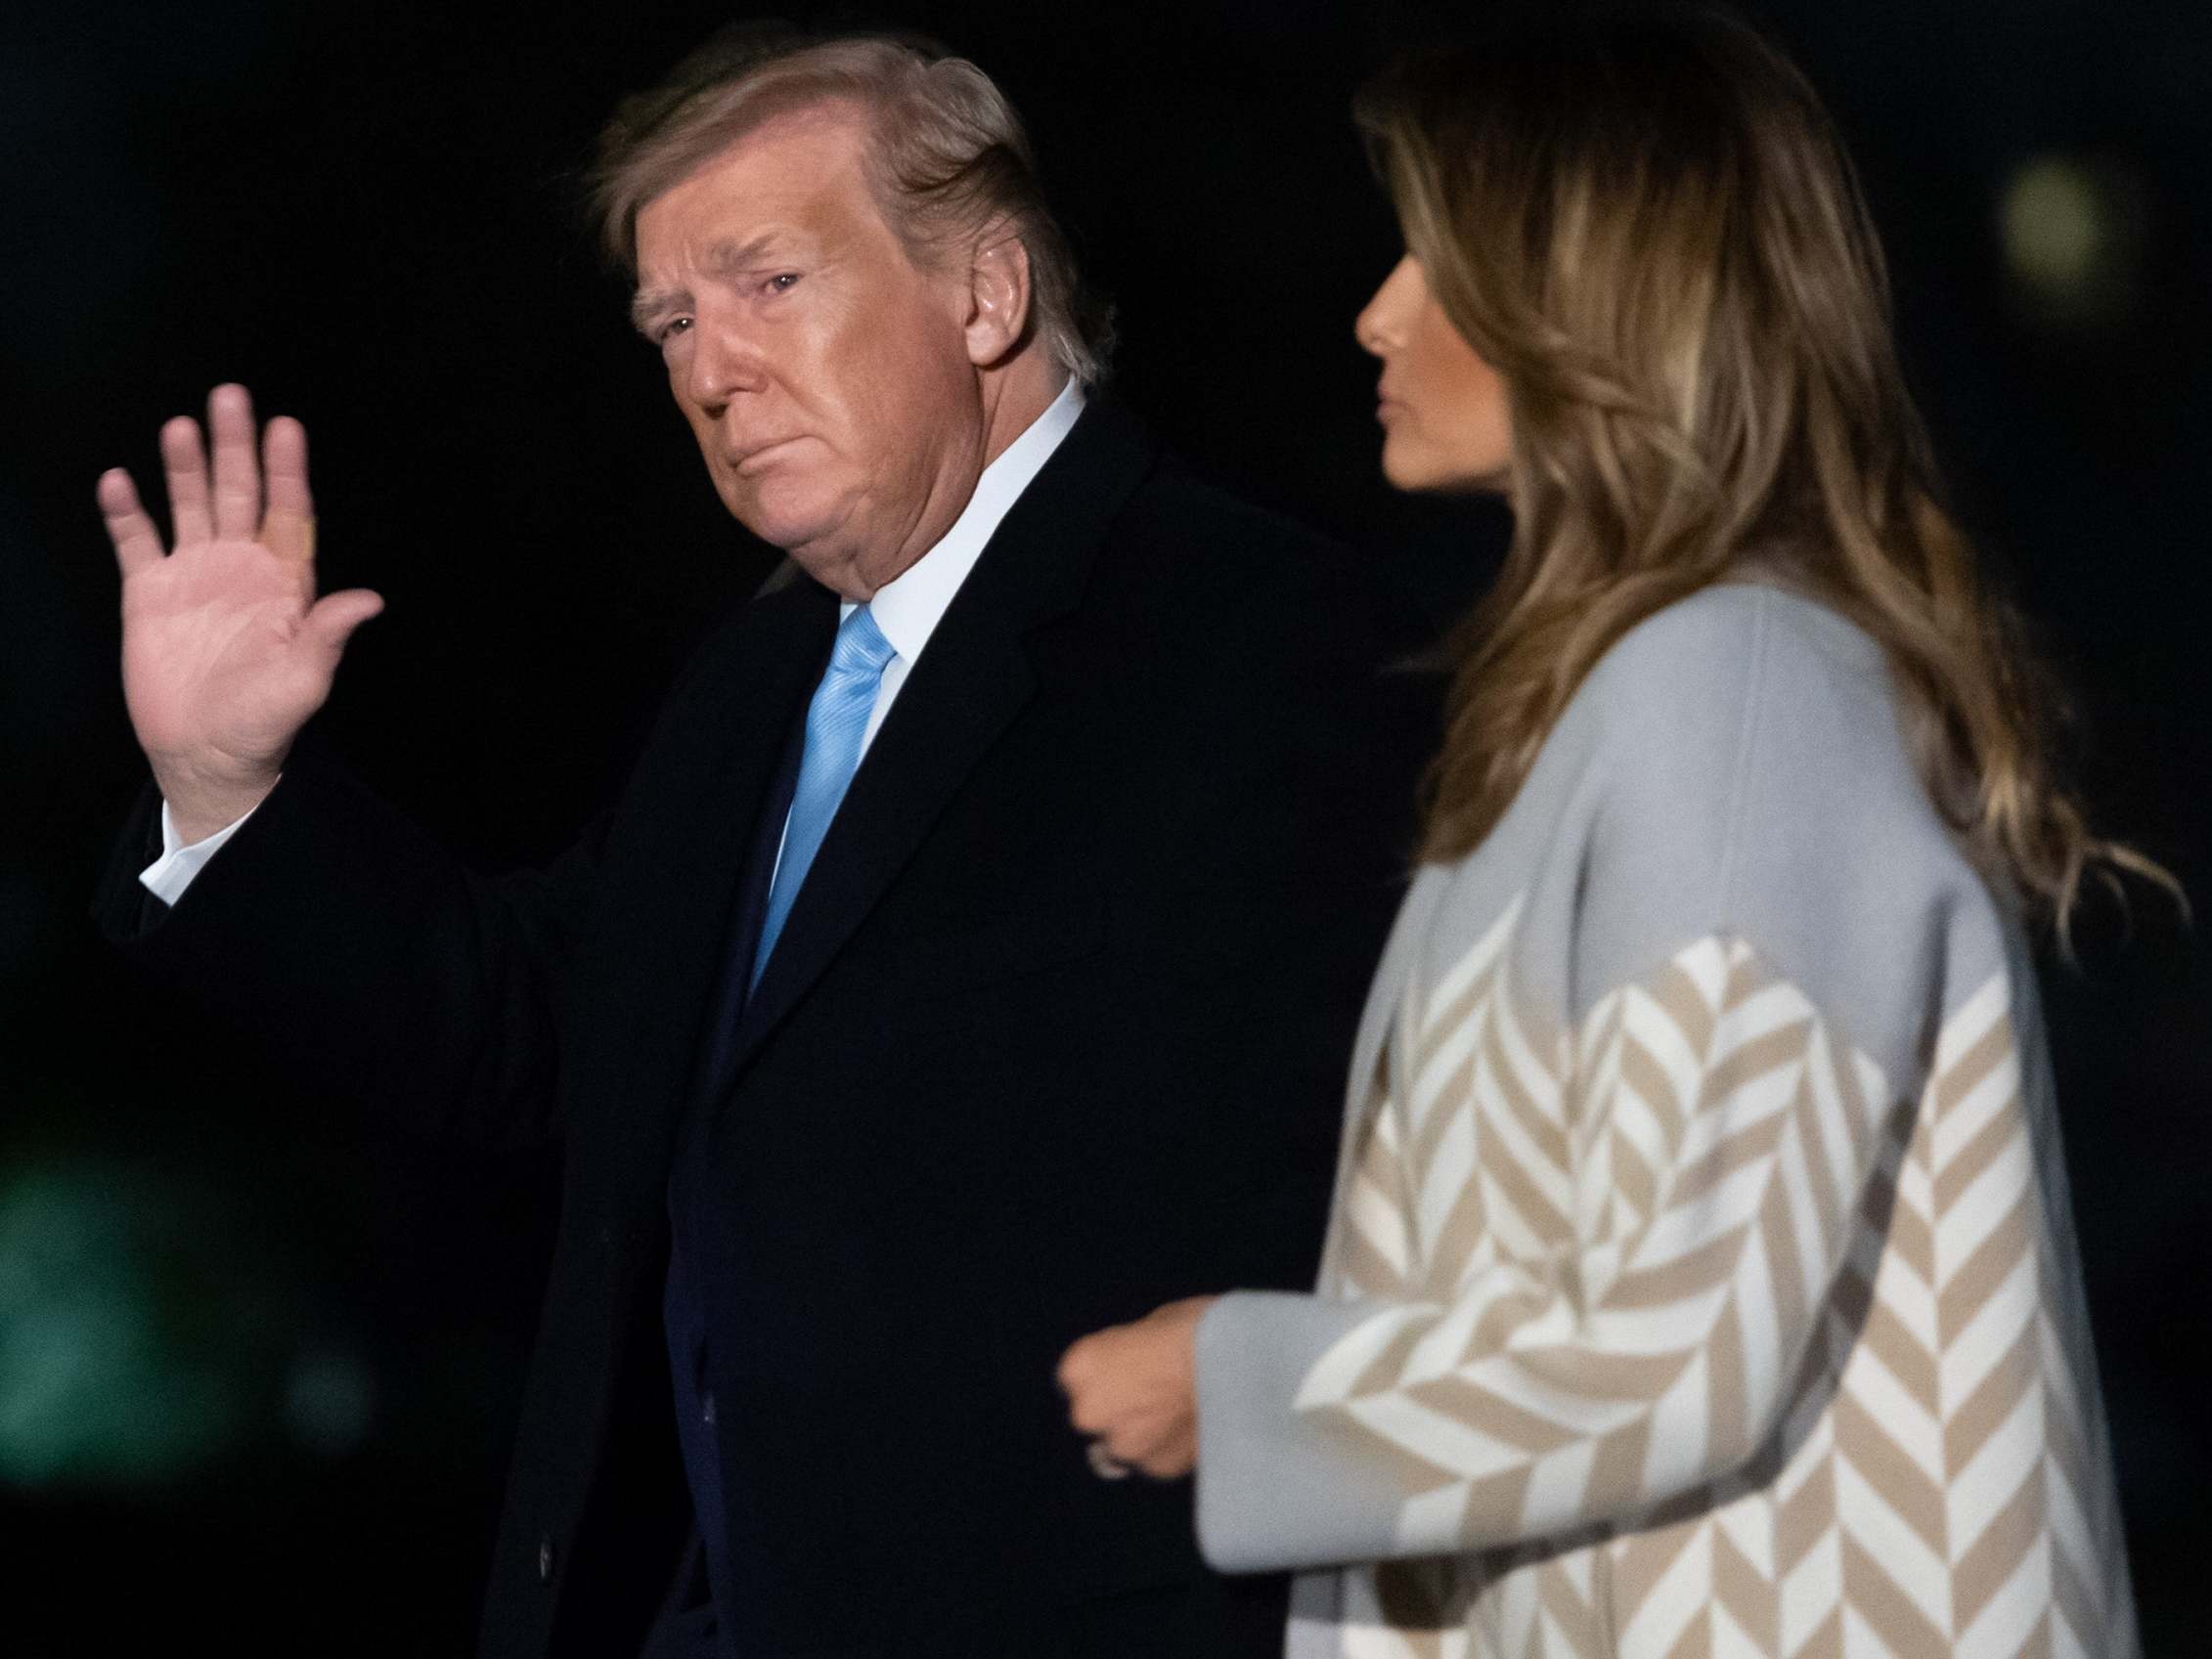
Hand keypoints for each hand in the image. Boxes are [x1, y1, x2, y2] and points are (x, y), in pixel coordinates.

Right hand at [99, 384, 383, 841]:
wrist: (208, 753)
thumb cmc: (264, 721)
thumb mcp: (304, 681)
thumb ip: (328, 635)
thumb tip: (370, 601)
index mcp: (283, 584)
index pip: (287, 514)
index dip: (286, 471)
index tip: (287, 428)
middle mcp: (238, 568)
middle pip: (237, 494)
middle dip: (235, 447)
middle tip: (231, 396)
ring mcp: (193, 576)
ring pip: (189, 507)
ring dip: (185, 467)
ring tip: (181, 426)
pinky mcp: (148, 594)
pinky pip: (135, 543)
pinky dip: (126, 513)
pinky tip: (119, 481)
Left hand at [1057, 1295, 1216, 1480]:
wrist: (1237, 1365)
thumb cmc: (1198, 1331)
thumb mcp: (1151, 1324)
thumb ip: (1129, 1352)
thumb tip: (1137, 1364)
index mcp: (1081, 1366)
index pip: (1078, 1378)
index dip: (1108, 1374)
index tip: (1131, 1369)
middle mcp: (1090, 1411)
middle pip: (1095, 1415)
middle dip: (1120, 1408)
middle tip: (1157, 1392)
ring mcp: (1123, 1444)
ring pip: (1125, 1443)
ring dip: (1145, 1433)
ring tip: (1180, 1411)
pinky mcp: (1157, 1467)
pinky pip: (1158, 1459)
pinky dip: (1172, 1449)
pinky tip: (1195, 1427)